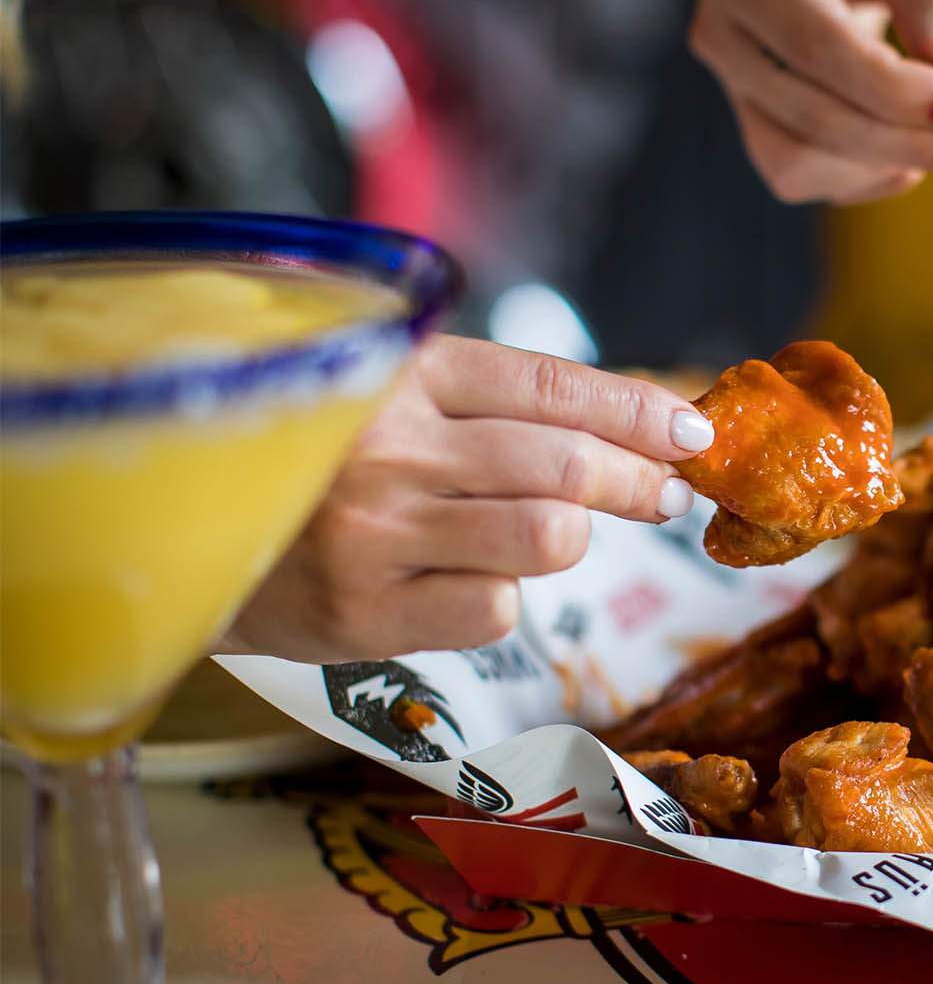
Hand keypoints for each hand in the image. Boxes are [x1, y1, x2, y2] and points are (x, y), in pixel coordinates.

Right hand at [220, 335, 714, 663]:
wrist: (187, 532)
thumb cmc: (318, 459)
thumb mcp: (390, 398)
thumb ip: (493, 404)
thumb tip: (637, 427)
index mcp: (405, 373)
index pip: (556, 385)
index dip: (640, 412)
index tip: (693, 434)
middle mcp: (393, 445)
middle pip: (569, 466)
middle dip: (639, 482)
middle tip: (661, 495)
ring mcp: (377, 530)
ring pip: (549, 537)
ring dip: (569, 538)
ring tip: (548, 532)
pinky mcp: (366, 610)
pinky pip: (498, 610)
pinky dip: (501, 598)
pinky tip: (460, 581)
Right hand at [685, 0, 932, 203]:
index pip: (819, 49)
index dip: (897, 92)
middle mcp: (722, 29)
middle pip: (811, 120)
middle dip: (905, 143)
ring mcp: (729, 81)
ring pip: (796, 165)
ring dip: (879, 168)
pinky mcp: (750, 116)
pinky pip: (798, 174)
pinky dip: (860, 175)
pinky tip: (900, 145)